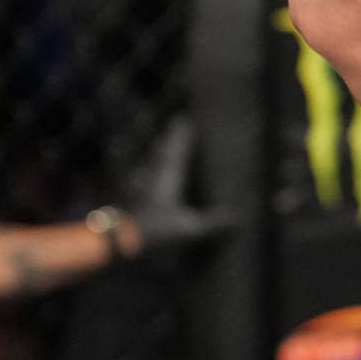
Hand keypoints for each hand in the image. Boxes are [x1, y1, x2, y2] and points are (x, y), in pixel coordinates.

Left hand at [115, 117, 230, 259]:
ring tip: (164, 142)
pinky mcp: (136, 198)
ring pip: (153, 162)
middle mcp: (156, 176)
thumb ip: (213, 222)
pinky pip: (144, 177)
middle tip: (178, 123)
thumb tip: (239, 215)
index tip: (188, 117)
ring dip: (159, 151)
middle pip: (164, 151)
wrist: (121, 242)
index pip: (178, 149)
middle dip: (172, 137)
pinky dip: (147, 171)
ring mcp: (144, 186)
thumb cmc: (157, 230)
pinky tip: (145, 174)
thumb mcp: (189, 228)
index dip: (183, 134)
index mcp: (170, 176)